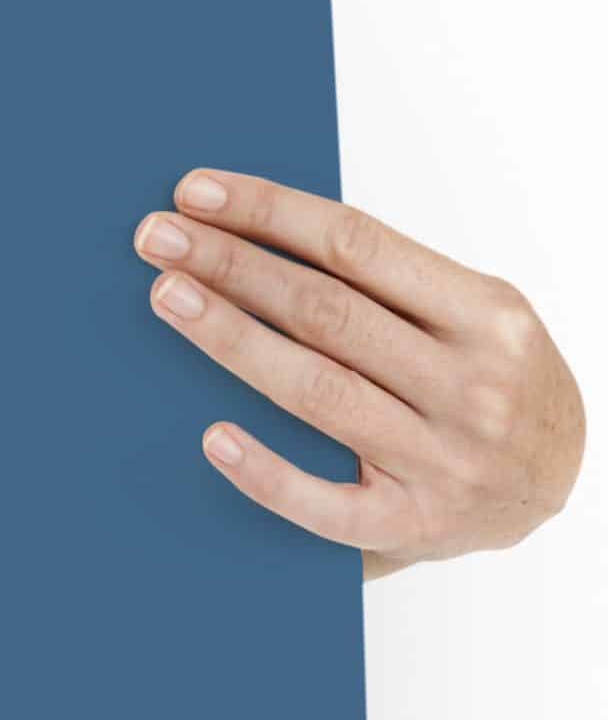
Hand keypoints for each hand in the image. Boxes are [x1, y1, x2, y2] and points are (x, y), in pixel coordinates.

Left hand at [134, 168, 582, 579]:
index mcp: (487, 315)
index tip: (197, 192)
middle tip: (156, 238)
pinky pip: (323, 504)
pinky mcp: (412, 527)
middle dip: (233, 266)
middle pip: (326, 312)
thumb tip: (258, 237)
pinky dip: (265, 471)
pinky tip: (212, 438)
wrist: (562, 487)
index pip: (357, 245)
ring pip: (318, 390)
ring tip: (168, 298)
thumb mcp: (474, 318)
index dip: (270, 213)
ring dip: (232, 339)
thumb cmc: (494, 387)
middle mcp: (472, 385)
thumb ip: (391, 285)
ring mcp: (443, 461)